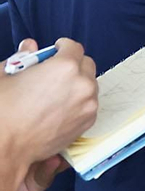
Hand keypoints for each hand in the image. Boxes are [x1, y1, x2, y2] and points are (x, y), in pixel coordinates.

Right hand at [0, 38, 97, 190]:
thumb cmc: (5, 111)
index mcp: (65, 67)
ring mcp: (88, 104)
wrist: (7, 144)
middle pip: (86, 64)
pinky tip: (59, 106)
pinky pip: (89, 103)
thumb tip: (30, 46)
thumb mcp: (7, 75)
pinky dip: (79, 101)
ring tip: (55, 91)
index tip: (57, 50)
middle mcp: (82, 84)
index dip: (63, 47)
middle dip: (72, 64)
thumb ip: (23, 57)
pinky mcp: (88, 121)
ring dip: (77, 83)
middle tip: (54, 71)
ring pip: (90, 85)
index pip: (74, 47)